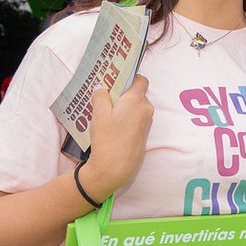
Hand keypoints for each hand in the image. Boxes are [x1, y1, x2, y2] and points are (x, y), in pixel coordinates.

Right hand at [79, 76, 152, 197]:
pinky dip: (125, 118)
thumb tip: (102, 87)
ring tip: (104, 111)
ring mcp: (146, 123)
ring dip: (122, 107)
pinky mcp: (143, 135)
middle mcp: (146, 109)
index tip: (115, 79)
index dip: (130, 77)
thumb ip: (101, 97)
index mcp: (137, 100)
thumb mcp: (99, 114)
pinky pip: (135, 119)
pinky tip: (110, 125)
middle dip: (122, 94)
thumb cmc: (107, 138)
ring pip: (135, 108)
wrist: (114, 168)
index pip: (141, 80)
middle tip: (104, 96)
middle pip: (136, 94)